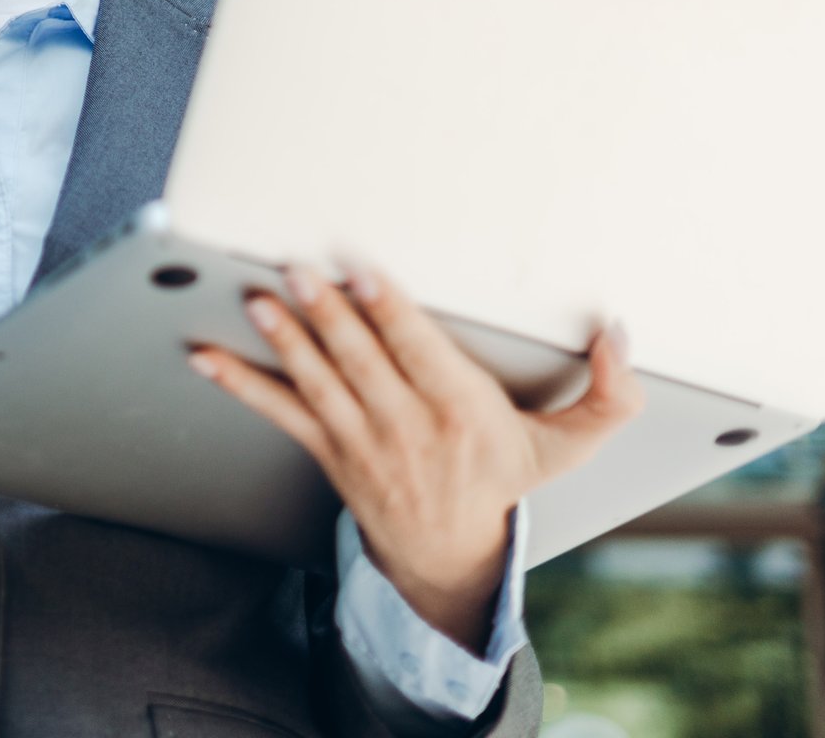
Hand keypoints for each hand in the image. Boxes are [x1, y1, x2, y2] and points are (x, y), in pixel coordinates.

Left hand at [187, 263, 640, 653]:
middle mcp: (408, 427)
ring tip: (260, 301)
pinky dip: (239, 383)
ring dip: (286, 341)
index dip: (389, 310)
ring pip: (319, 384)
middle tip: (299, 270)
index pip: (420, 353)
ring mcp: (362, 441)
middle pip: (362, 363)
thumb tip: (619, 335)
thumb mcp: (569, 447)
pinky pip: (279, 412)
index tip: (362, 270)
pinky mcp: (328, 449)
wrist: (449, 553)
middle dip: (329, 316)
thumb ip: (609, 395)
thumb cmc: (504, 480)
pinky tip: (205, 355)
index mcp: (464, 413)